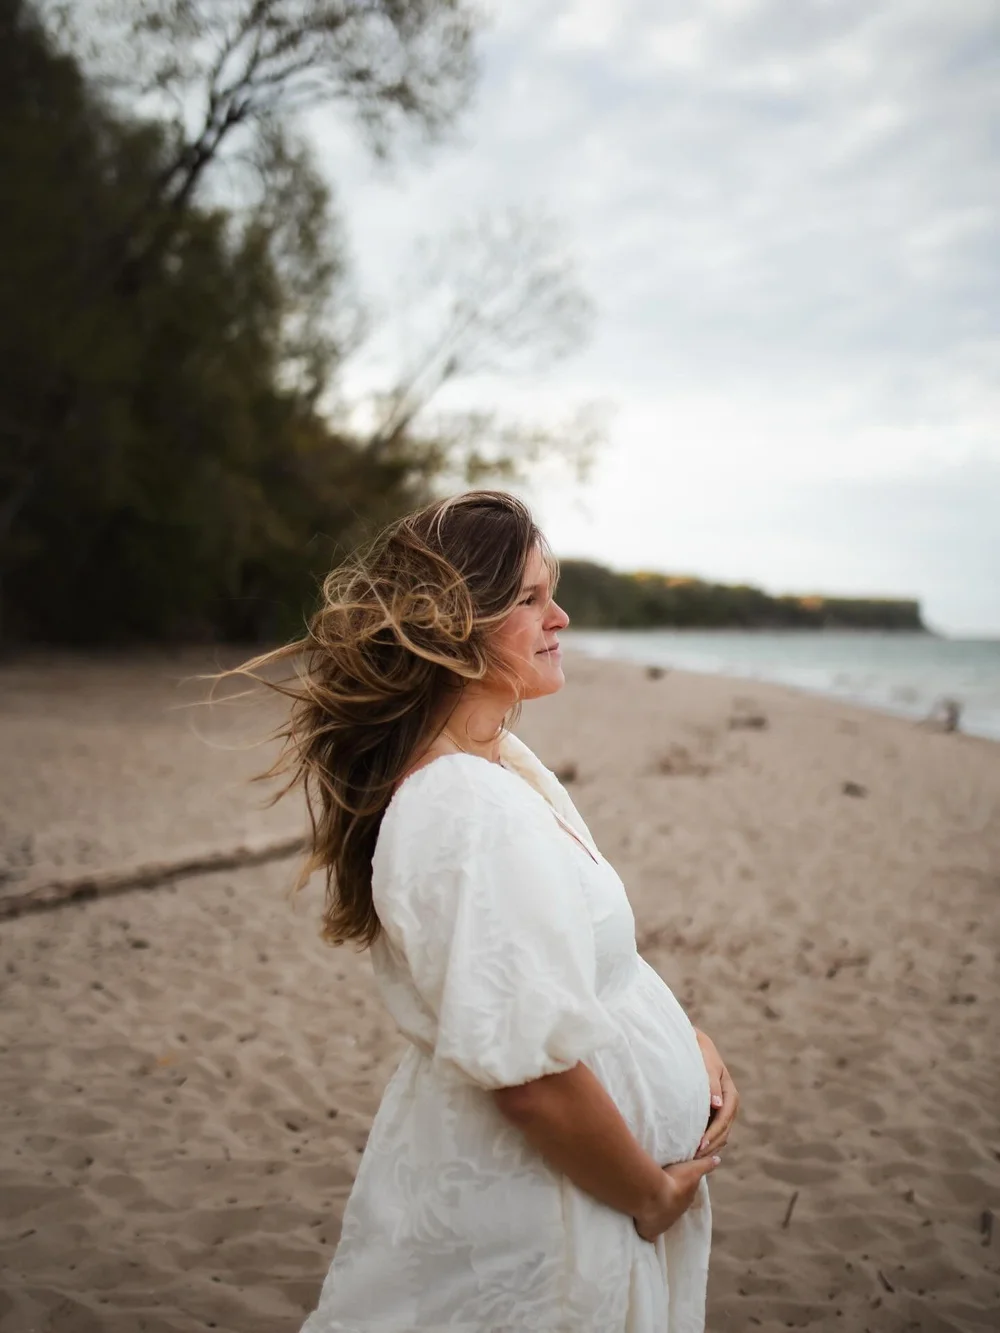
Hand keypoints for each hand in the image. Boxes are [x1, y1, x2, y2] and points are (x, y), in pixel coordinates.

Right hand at [633, 1156, 720, 1241]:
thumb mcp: (693, 1169)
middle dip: (670, 1202)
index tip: (676, 1184)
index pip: (686, 1195)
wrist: (655, 1197)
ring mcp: (663, 1223)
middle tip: (661, 1193)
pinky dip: (647, 1230)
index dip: (682, 1190)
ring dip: (657, 1213)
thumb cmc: (675, 1181)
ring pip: (661, 1218)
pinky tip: (642, 1228)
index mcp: (686, 1200)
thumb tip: (718, 1159)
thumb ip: (705, 1164)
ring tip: (648, 1205)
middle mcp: (676, 1213)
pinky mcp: (650, 1231)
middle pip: (674, 1207)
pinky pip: (649, 1233)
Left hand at [693, 1028, 738, 1157]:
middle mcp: (729, 1104)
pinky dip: (707, 1143)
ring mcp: (723, 1110)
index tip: (699, 1145)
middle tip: (694, 1158)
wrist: (695, 1046)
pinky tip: (694, 1151)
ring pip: (721, 1135)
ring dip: (710, 1148)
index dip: (713, 1133)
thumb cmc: (700, 1054)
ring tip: (693, 1159)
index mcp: (730, 1094)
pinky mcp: (714, 1114)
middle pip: (724, 1131)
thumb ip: (711, 1083)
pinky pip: (714, 1132)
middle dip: (711, 1145)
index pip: (724, 1118)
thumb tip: (717, 1105)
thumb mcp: (706, 1064)